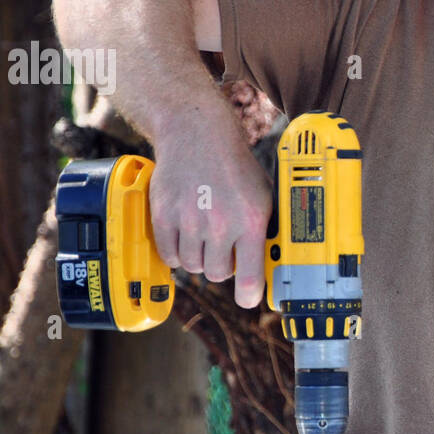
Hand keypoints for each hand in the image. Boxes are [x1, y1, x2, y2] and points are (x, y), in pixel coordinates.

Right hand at [149, 117, 270, 308]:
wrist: (199, 134)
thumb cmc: (235, 167)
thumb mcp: (263, 196)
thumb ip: (264, 230)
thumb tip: (268, 265)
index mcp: (251, 220)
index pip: (249, 276)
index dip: (248, 295)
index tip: (247, 298)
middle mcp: (221, 223)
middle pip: (216, 274)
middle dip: (220, 266)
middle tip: (222, 248)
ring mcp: (190, 220)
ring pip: (192, 267)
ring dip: (198, 257)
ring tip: (204, 236)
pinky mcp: (164, 215)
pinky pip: (169, 256)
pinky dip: (176, 251)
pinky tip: (185, 235)